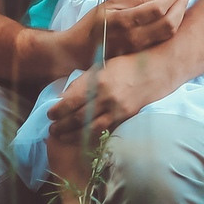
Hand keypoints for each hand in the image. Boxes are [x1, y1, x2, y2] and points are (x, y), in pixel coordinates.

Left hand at [49, 51, 167, 140]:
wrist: (154, 72)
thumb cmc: (124, 65)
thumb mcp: (100, 67)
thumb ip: (82, 82)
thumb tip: (63, 97)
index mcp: (98, 80)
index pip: (72, 100)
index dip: (58, 110)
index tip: (49, 114)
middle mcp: (106, 96)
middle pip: (78, 116)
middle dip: (62, 125)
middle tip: (51, 129)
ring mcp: (117, 109)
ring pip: (90, 128)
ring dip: (73, 134)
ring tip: (61, 137)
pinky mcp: (125, 117)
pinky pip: (104, 130)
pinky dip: (89, 135)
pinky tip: (80, 138)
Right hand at [54, 0, 187, 63]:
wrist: (80, 50)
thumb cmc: (92, 24)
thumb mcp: (109, 5)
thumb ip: (135, 1)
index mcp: (124, 21)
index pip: (158, 8)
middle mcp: (134, 37)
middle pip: (169, 22)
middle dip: (182, 4)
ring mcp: (139, 49)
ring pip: (169, 33)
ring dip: (180, 15)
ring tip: (183, 1)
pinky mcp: (141, 55)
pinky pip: (163, 40)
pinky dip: (173, 26)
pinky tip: (175, 15)